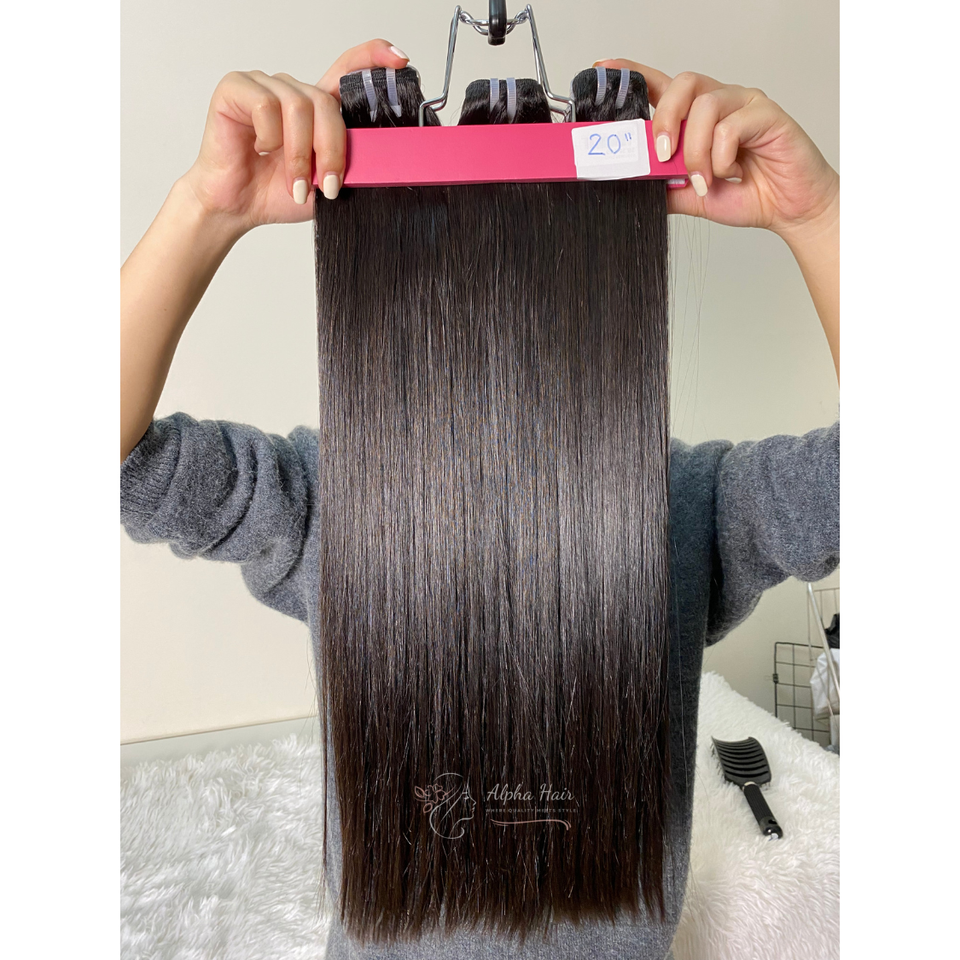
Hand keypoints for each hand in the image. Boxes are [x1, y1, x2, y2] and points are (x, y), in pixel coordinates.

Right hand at [182, 39, 409, 233]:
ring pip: (298, 107)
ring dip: (300, 154)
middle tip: (328, 186)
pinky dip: (270, 138)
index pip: (348, 68)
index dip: (374, 57)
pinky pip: (265, 106)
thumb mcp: (327, 181)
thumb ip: (350, 162)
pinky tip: (260, 151)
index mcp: (317, 107)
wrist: (238, 207)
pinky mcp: (236, 88)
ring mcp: (264, 85)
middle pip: (326, 102)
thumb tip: (382, 155)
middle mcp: (292, 90)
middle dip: (331, 149)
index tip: (400, 62)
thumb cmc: (279, 193)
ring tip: (295, 185)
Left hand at [595, 60, 838, 240]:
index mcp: (697, 117)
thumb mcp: (691, 196)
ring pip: (706, 106)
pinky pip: (732, 125)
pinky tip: (730, 173)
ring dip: (696, 149)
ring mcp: (743, 104)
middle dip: (665, 119)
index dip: (634, 73)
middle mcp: (720, 102)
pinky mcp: (766, 114)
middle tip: (663, 155)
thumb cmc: (747, 195)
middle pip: (682, 84)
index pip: (662, 86)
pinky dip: (722, 156)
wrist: (788, 210)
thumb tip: (629, 182)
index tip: (605, 66)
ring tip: (704, 178)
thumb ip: (664, 185)